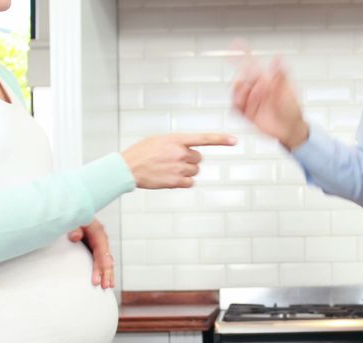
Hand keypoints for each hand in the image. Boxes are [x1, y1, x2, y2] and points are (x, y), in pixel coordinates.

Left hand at [68, 219, 113, 288]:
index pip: (101, 252)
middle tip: (105, 286)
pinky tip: (104, 281)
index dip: (100, 267)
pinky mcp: (95, 249)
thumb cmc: (74, 218)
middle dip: (106, 274)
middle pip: (106, 259)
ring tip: (107, 287)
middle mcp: (101, 240)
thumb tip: (74, 237)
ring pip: (106, 262)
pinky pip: (101, 262)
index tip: (96, 280)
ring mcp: (99, 245)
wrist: (74, 214)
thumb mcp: (74, 220)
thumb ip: (74, 227)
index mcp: (98, 232)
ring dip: (107, 275)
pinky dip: (104, 272)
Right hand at [122, 133, 236, 188]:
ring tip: (168, 169)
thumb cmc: (141, 153)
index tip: (234, 141)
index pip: (203, 138)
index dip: (220, 139)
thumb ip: (175, 142)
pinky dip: (184, 182)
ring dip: (186, 171)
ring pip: (194, 171)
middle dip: (190, 160)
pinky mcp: (175, 181)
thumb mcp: (158, 140)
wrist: (127, 168)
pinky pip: (190, 183)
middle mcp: (180, 153)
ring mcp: (178, 168)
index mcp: (176, 139)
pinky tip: (170, 178)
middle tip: (174, 161)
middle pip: (198, 158)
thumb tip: (186, 148)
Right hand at [232, 49, 308, 149]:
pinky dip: (237, 105)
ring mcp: (251, 101)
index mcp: (266, 80)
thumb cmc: (293, 109)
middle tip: (257, 83)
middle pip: (242, 77)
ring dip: (241, 92)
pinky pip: (236, 108)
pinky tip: (245, 105)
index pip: (252, 64)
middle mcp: (257, 89)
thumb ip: (281, 75)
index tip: (235, 44)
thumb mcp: (289, 90)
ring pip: (236, 92)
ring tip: (255, 95)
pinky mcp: (248, 113)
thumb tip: (278, 57)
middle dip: (244, 77)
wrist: (292, 129)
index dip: (243, 54)